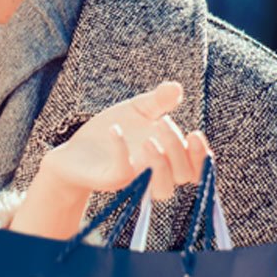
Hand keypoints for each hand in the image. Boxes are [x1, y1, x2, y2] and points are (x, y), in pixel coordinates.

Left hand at [15, 81, 210, 238]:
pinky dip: (121, 152)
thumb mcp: (137, 111)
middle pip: (183, 175)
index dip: (201, 156)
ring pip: (163, 189)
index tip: (194, 133)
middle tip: (162, 123)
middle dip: (177, 149)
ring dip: (161, 163)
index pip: (196, 169)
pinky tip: (114, 130)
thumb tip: (176, 87)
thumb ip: (158, 101)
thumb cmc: (112, 132)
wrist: (76, 151)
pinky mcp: (111, 180)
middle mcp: (155, 174)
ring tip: (148, 139)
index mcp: (167, 159)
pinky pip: (123, 174)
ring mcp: (135, 180)